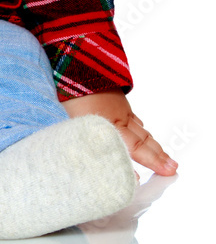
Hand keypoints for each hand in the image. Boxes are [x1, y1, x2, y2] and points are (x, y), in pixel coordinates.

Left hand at [63, 90, 177, 175]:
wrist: (77, 62)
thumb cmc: (72, 92)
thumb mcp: (73, 120)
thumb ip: (83, 142)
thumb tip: (85, 162)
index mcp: (110, 125)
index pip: (130, 149)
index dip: (140, 164)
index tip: (140, 181)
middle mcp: (119, 118)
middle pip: (142, 141)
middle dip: (157, 157)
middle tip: (172, 169)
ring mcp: (120, 107)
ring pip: (141, 129)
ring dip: (154, 145)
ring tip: (166, 158)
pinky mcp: (116, 98)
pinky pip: (134, 117)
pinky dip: (141, 127)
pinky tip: (143, 130)